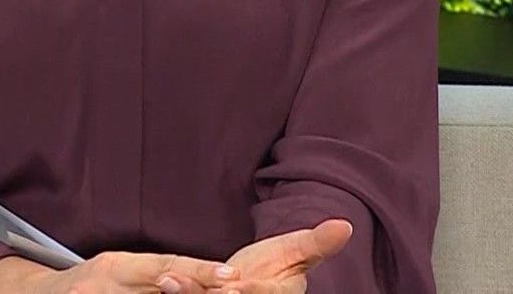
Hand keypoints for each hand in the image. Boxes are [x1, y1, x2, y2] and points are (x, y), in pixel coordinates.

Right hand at [24, 249, 240, 293]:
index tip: (231, 275)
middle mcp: (104, 285)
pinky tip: (166, 292)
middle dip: (195, 292)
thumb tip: (203, 281)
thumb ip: (153, 277)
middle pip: (160, 287)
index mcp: (116, 266)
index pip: (165, 264)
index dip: (200, 271)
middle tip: (232, 292)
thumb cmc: (87, 287)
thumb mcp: (117, 274)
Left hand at [169, 219, 353, 293]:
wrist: (247, 280)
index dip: (251, 292)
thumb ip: (318, 242)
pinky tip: (166, 281)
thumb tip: (346, 225)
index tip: (234, 286)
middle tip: (201, 287)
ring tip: (171, 281)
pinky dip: (181, 291)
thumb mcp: (298, 251)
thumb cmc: (276, 264)